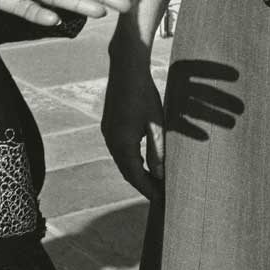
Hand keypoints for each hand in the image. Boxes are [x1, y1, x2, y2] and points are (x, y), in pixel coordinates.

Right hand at [102, 57, 163, 200]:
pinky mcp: (109, 125)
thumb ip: (157, 151)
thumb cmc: (144, 95)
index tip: (161, 201)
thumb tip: (159, 176)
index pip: (135, 176)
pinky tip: (144, 160)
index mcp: (122, 143)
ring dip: (137, 172)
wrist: (126, 69)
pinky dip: (132, 159)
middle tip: (160, 194)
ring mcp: (108, 132)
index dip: (148, 190)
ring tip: (154, 180)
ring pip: (123, 161)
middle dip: (143, 184)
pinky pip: (120, 150)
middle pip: (127, 171)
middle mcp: (111, 140)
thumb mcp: (156, 124)